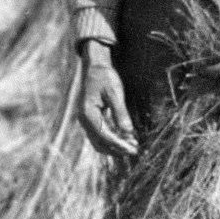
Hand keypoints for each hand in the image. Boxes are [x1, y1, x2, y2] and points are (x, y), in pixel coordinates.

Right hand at [77, 44, 137, 159]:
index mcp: (88, 113)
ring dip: (115, 146)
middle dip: (117, 149)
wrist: (95, 67)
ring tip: (132, 145)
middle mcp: (84, 120)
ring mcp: (86, 120)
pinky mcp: (92, 119)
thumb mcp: (114, 92)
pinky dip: (113, 138)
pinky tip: (126, 137)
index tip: (132, 149)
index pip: (104, 135)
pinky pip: (101, 133)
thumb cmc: (105, 77)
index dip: (119, 144)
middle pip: (100, 142)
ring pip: (99, 141)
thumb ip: (120, 112)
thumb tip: (128, 132)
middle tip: (134, 151)